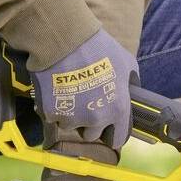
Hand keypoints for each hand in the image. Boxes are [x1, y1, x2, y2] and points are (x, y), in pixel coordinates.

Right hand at [29, 28, 137, 150]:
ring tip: (69, 93)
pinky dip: (53, 107)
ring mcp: (72, 118)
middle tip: (84, 103)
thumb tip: (129, 91)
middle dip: (88, 123)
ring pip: (70, 125)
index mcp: (117, 110)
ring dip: (70, 114)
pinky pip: (53, 116)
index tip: (106, 125)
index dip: (111, 131)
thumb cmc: (100, 49)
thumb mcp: (127, 63)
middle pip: (91, 134)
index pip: (116, 139)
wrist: (66, 41)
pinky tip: (55, 91)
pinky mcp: (51, 113)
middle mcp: (96, 119)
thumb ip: (130, 83)